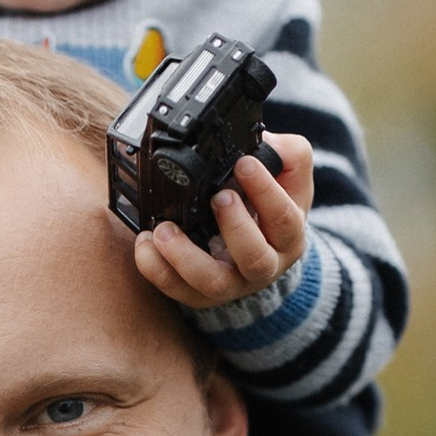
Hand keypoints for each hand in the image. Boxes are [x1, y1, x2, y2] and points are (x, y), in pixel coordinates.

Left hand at [119, 135, 313, 310]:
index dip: (266, 192)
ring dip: (186, 256)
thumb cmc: (268, 208)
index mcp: (289, 236)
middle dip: (235, 226)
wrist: (257, 248)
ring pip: (213, 282)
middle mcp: (264, 266)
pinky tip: (146, 242)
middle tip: (217, 197)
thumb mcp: (289, 178)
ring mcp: (231, 283)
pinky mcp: (200, 293)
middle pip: (255, 258)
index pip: (284, 218)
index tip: (244, 163)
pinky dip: (158, 269)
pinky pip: (178, 289)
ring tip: (165, 229)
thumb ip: (287, 154)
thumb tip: (266, 142)